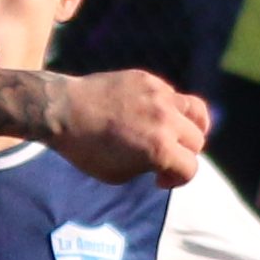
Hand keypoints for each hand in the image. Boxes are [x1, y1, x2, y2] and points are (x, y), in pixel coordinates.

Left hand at [49, 69, 209, 187]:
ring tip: (178, 134)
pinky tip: (152, 115)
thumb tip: (160, 162)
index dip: (177, 180)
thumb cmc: (86, 149)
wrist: (63, 111)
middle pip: (196, 141)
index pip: (190, 168)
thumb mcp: (119, 174)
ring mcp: (159, 95)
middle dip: (183, 155)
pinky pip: (173, 95)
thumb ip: (148, 167)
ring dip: (192, 127)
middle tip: (165, 159)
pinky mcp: (149, 80)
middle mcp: (166, 120)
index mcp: (160, 148)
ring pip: (197, 111)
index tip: (160, 180)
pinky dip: (170, 108)